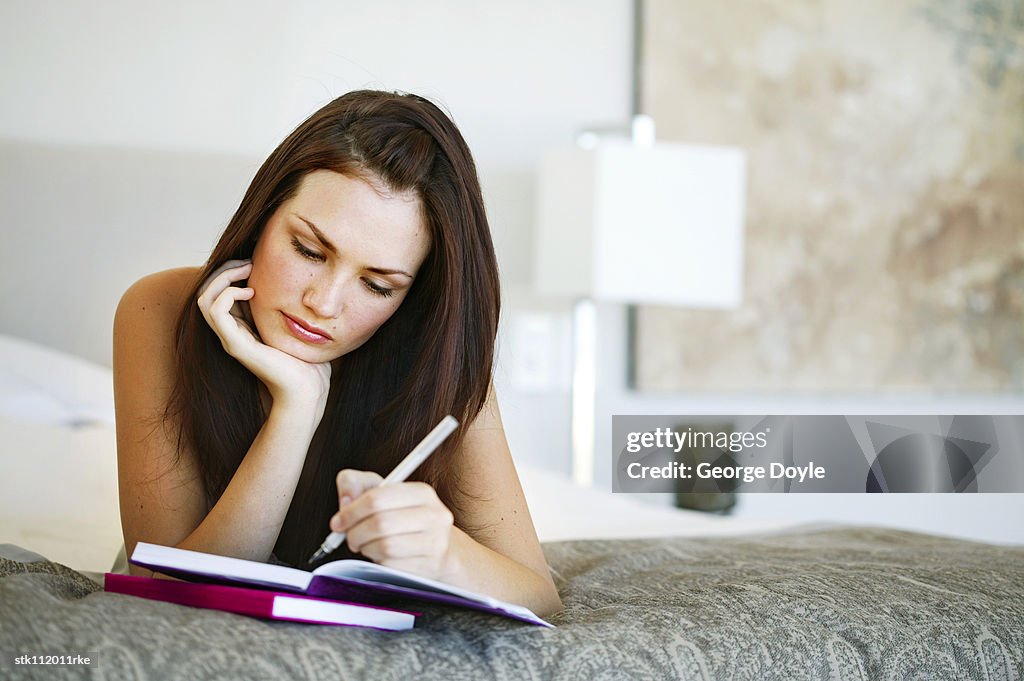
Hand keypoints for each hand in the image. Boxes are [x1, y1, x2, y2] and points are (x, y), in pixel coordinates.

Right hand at [197, 260, 330, 412]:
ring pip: (205, 299)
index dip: (231, 273)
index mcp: (243, 328)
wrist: (308, 389)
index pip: (220, 293)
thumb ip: (285, 308)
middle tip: (248, 262)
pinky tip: (251, 292)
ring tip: (247, 270)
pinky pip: (215, 311)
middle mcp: (232, 333)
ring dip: (222, 278)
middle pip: (207, 293)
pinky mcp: (235, 345)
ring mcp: (231, 339)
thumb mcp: (294, 326)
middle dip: (224, 270)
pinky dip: (228, 293)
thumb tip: (294, 285)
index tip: (254, 262)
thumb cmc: (307, 360)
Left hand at [331, 469, 454, 578]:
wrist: (438, 546)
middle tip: (349, 536)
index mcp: (422, 492)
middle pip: (380, 523)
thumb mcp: (381, 492)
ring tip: (366, 545)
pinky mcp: (430, 565)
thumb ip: (356, 483)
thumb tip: (345, 502)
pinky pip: (393, 565)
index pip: (377, 498)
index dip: (351, 511)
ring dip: (366, 548)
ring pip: (385, 546)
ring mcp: (435, 542)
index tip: (339, 521)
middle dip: (355, 532)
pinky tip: (381, 556)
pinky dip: (379, 562)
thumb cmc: (404, 517)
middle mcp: (434, 515)